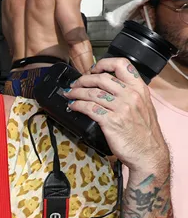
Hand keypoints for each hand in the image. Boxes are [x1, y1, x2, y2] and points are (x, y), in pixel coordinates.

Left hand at [63, 57, 170, 172]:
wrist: (148, 153)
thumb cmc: (144, 132)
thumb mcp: (143, 106)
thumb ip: (129, 94)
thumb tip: (108, 87)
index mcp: (139, 89)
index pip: (122, 64)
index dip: (104, 63)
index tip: (93, 69)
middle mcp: (131, 95)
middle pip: (101, 78)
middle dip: (83, 80)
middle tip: (74, 84)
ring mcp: (121, 108)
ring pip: (92, 93)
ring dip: (76, 92)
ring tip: (69, 94)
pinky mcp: (111, 121)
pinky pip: (89, 108)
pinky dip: (77, 105)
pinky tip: (73, 106)